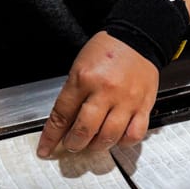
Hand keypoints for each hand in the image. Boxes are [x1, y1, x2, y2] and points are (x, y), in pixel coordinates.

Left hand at [36, 31, 158, 157]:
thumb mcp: (80, 67)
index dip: (51, 136)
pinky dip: (124, 142)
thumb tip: (66, 123)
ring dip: (97, 146)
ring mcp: (127, 100)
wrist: (137, 40)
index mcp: (84, 79)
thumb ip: (73, 94)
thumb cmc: (107, 51)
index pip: (62, 115)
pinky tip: (118, 139)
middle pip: (85, 129)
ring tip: (93, 144)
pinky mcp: (144, 105)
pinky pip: (134, 133)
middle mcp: (106, 91)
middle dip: (74, 143)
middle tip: (72, 145)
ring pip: (109, 135)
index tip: (45, 149)